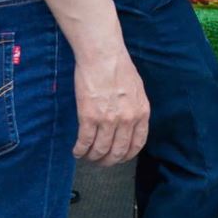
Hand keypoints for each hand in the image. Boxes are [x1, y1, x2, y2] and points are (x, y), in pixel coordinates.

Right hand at [73, 49, 150, 165]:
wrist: (103, 56)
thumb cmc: (119, 68)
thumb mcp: (137, 90)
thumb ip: (135, 109)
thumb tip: (130, 124)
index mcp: (141, 113)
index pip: (137, 144)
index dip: (126, 155)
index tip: (118, 157)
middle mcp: (127, 120)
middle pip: (118, 151)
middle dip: (108, 161)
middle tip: (100, 161)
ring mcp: (108, 120)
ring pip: (100, 150)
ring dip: (92, 157)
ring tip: (87, 156)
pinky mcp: (89, 117)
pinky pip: (85, 142)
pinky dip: (80, 150)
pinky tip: (77, 151)